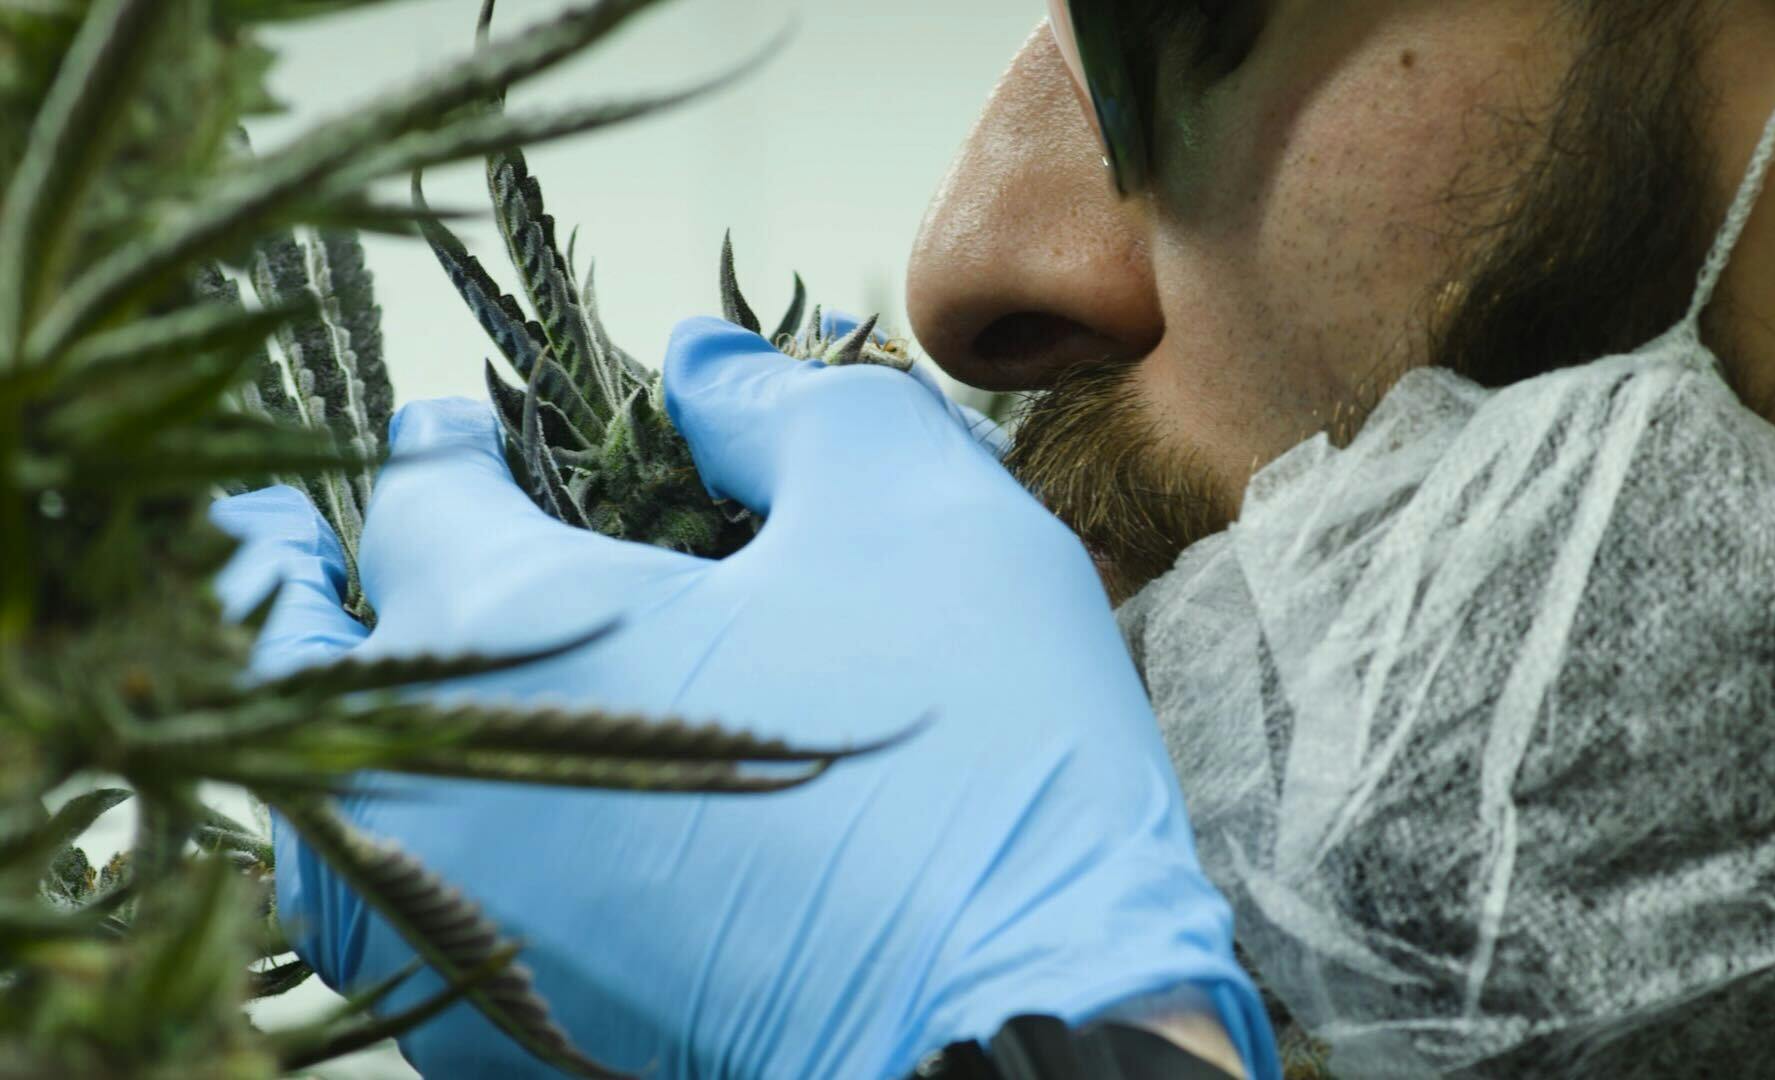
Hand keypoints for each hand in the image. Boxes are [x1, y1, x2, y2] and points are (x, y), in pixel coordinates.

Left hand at [212, 316, 1277, 1079]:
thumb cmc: (975, 763)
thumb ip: (785, 407)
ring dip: (331, 732)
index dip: (444, 448)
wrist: (1025, 1031)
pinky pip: (412, 927)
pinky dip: (413, 852)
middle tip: (283, 546)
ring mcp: (458, 946)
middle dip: (297, 589)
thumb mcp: (912, 514)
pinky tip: (475, 828)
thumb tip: (703, 364)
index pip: (421, 506)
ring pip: (331, 818)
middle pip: (304, 670)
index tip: (456, 430)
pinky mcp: (510, 1048)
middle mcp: (429, 805)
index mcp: (503, 643)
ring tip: (353, 681)